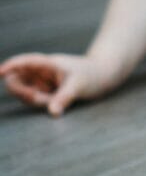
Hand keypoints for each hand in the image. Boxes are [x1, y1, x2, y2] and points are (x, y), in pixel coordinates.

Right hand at [1, 52, 115, 115]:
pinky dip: (42, 103)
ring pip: (26, 93)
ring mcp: (42, 83)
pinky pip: (36, 100)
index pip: (25, 62)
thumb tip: (53, 113)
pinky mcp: (46, 92)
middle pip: (18, 80)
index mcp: (48, 63)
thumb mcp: (79, 85)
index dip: (10, 66)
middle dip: (20, 90)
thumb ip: (64, 97)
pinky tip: (57, 104)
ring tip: (56, 101)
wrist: (104, 76)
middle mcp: (41, 72)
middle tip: (35, 97)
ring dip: (34, 99)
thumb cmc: (92, 75)